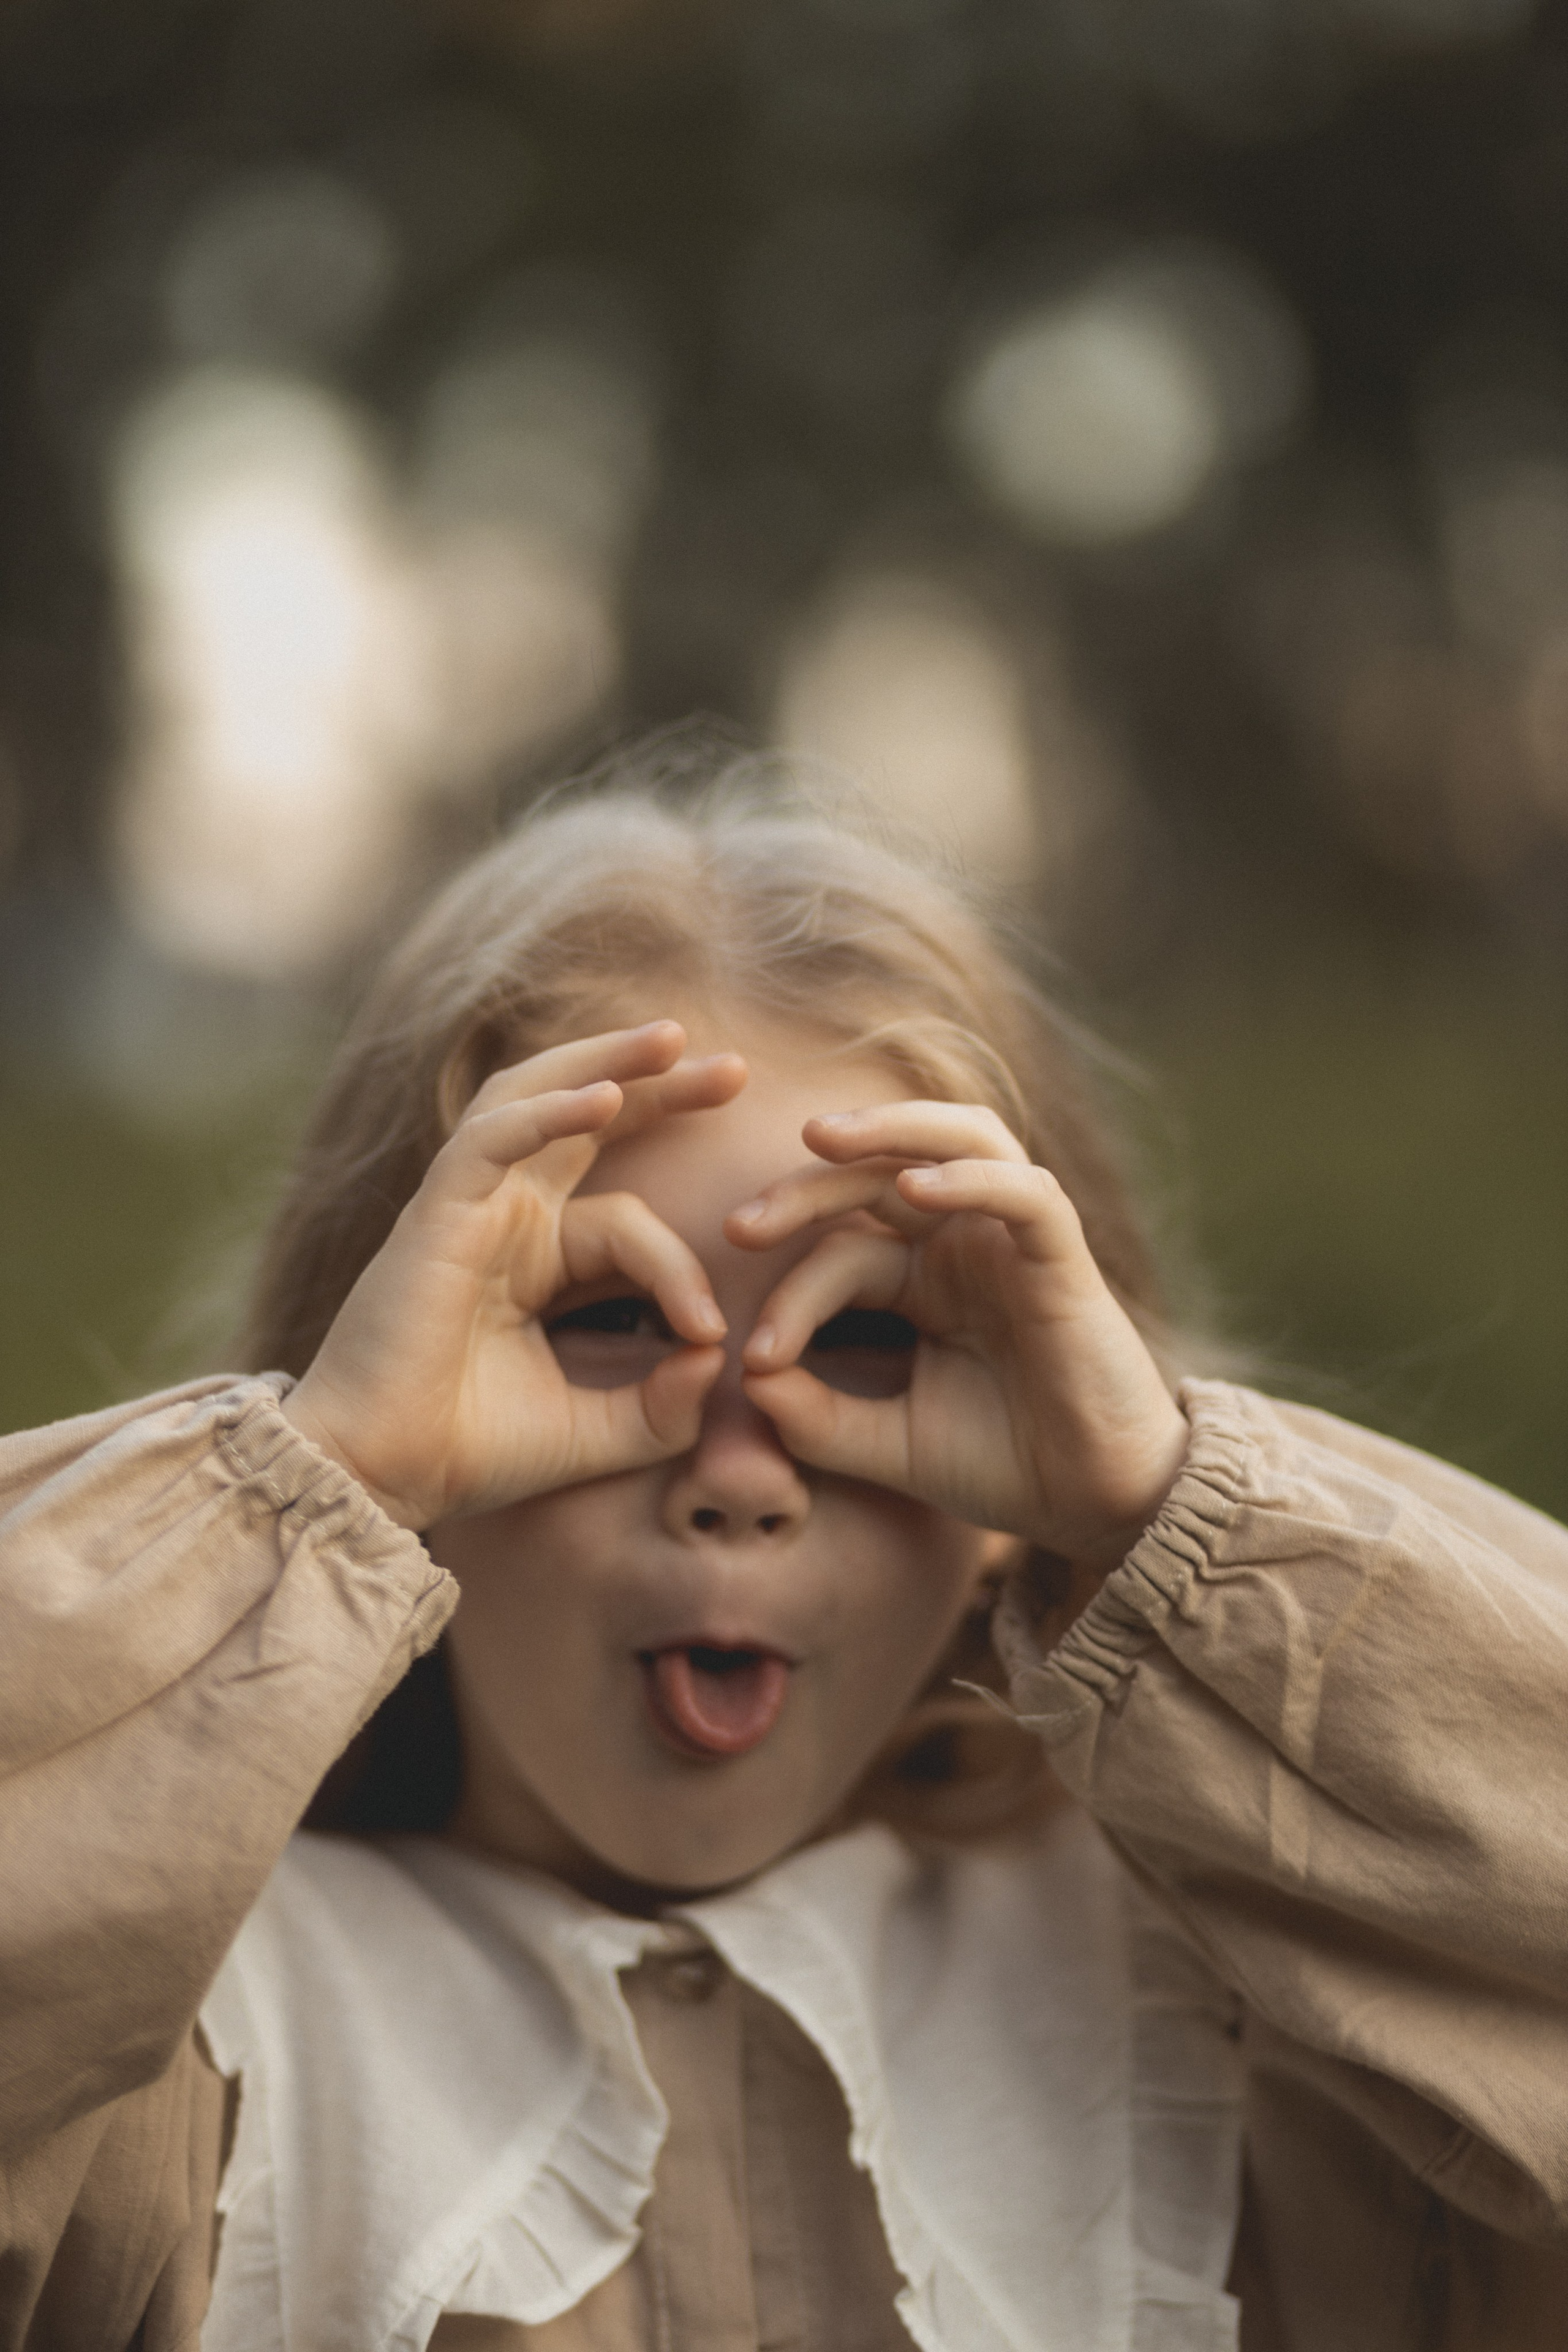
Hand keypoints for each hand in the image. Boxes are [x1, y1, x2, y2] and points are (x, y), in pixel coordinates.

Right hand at [281, 1022, 743, 1529]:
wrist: (380, 1479)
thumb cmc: (469, 1453)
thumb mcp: (593, 1433)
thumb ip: (663, 1406)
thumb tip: (720, 1358)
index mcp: (536, 1257)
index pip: (627, 1219)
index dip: (680, 1267)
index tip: (713, 1334)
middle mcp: (503, 1217)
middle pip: (584, 1119)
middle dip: (658, 1085)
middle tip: (734, 1066)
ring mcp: (468, 1207)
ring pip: (534, 1100)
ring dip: (605, 1063)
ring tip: (674, 1039)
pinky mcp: (437, 1214)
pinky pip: (492, 1138)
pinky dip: (547, 1113)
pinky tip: (605, 1096)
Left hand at [727, 1101, 1188, 1573]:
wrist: (1097, 1507)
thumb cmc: (1003, 1466)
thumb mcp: (889, 1446)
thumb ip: (818, 1418)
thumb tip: (746, 1381)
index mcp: (921, 1279)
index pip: (841, 1253)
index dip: (788, 1295)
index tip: (752, 1358)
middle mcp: (963, 1244)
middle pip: (880, 1173)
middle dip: (807, 1185)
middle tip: (741, 1224)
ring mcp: (1013, 1242)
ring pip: (960, 1140)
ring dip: (891, 1130)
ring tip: (823, 1139)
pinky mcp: (1064, 1258)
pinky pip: (1024, 1193)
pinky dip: (973, 1179)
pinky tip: (918, 1187)